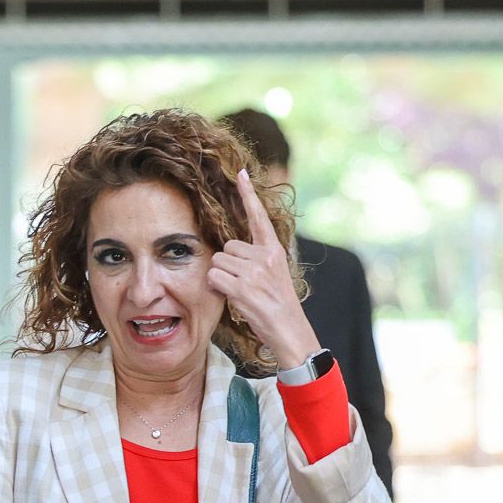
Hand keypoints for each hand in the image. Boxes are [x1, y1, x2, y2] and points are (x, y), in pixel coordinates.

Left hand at [208, 167, 320, 366]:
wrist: (288, 329)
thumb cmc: (276, 304)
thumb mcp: (272, 274)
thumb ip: (255, 258)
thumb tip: (229, 250)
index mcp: (274, 249)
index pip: (259, 217)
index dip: (248, 195)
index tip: (240, 173)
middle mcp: (266, 255)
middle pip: (226, 248)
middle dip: (226, 265)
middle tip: (241, 283)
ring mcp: (254, 271)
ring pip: (217, 262)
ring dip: (221, 278)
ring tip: (240, 291)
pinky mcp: (242, 286)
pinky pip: (214, 278)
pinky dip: (217, 288)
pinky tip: (234, 298)